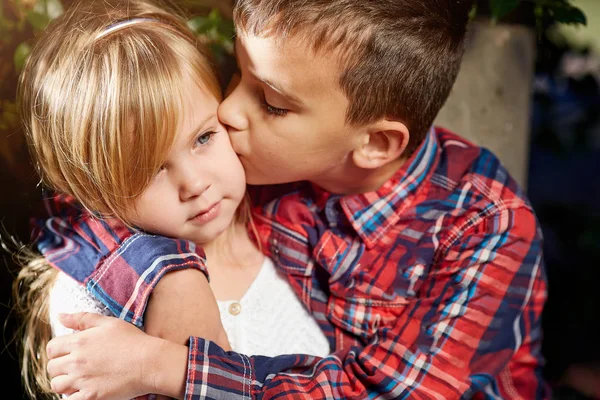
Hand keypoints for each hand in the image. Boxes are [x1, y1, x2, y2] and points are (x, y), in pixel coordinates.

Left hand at [46, 312, 164, 399]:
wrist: (150, 362)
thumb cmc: (133, 341)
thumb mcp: (109, 323)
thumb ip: (82, 318)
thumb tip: (59, 316)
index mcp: (80, 341)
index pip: (51, 348)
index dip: (58, 351)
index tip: (68, 353)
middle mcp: (77, 361)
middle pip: (51, 368)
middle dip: (60, 367)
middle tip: (76, 367)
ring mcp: (83, 380)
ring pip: (56, 385)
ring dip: (65, 382)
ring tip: (79, 379)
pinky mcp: (90, 397)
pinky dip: (74, 396)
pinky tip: (85, 390)